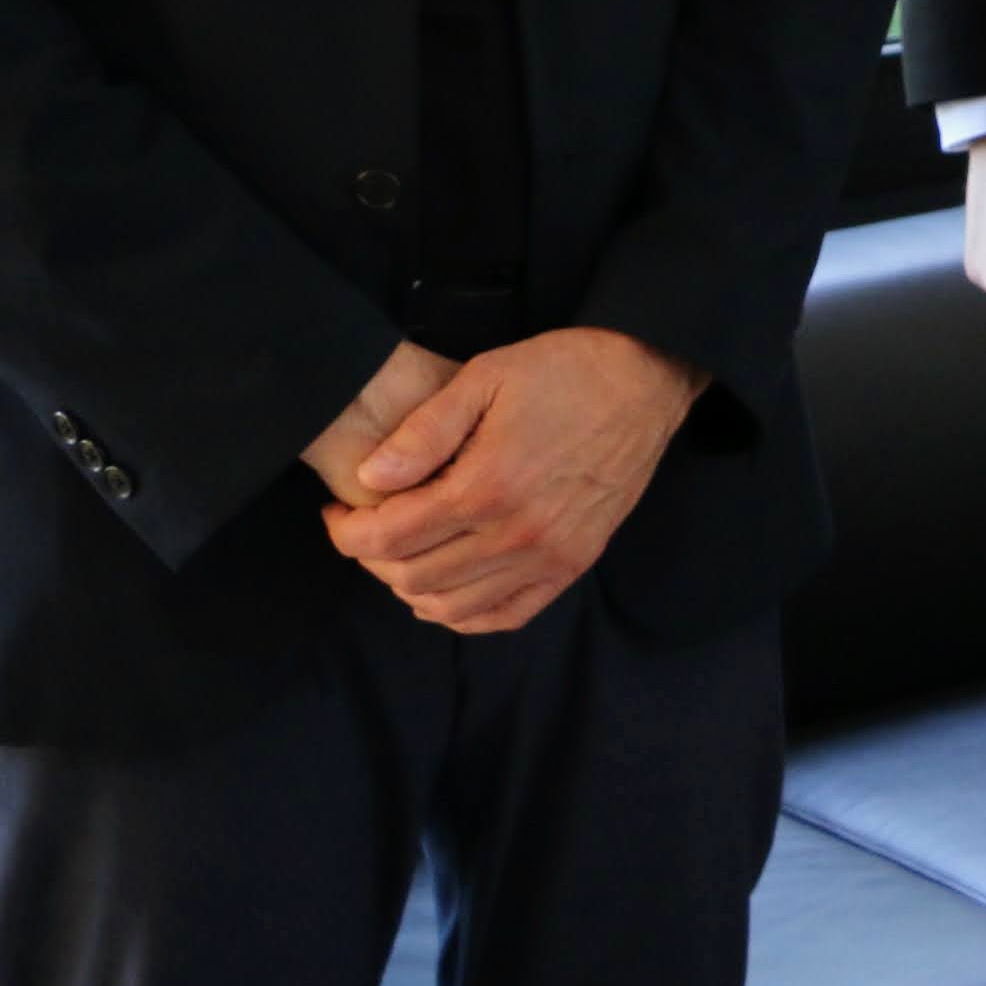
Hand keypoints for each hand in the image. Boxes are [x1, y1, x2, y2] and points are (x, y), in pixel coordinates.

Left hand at [323, 328, 702, 633]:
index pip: (388, 538)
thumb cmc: (567, 370)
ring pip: (452, 605)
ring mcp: (550, 556)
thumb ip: (424, 431)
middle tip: (365, 527)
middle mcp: (517, 534)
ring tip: (403, 553)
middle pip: (413, 577)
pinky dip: (464, 614)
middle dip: (372, 559)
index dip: (346, 532)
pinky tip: (446, 591)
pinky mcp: (574, 563)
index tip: (338, 512)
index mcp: (487, 486)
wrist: (647, 380)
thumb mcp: (486, 376)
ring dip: (411, 587)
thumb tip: (370, 479)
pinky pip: (505, 614)